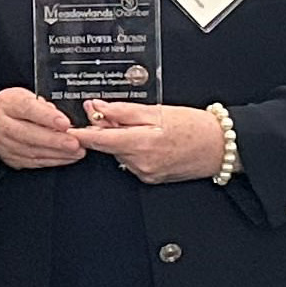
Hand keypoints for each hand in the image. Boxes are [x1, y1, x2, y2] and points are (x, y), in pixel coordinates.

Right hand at [0, 86, 89, 170]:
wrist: (7, 119)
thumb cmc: (22, 106)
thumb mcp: (33, 96)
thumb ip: (46, 107)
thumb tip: (64, 121)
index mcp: (7, 102)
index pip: (27, 108)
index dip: (47, 117)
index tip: (65, 123)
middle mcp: (1, 123)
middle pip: (28, 134)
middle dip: (54, 140)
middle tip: (74, 142)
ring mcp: (3, 143)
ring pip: (32, 151)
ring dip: (57, 153)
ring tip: (76, 151)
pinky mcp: (10, 158)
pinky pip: (34, 162)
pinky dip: (53, 160)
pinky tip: (67, 157)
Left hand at [75, 99, 225, 184]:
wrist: (219, 146)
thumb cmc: (194, 126)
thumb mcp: (158, 110)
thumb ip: (124, 111)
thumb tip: (98, 108)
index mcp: (141, 143)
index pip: (100, 140)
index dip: (80, 134)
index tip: (66, 130)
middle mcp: (141, 162)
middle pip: (109, 146)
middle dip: (105, 130)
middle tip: (110, 113)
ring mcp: (146, 173)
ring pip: (120, 154)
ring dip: (121, 140)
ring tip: (143, 127)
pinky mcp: (151, 178)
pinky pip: (132, 163)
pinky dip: (133, 150)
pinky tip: (149, 141)